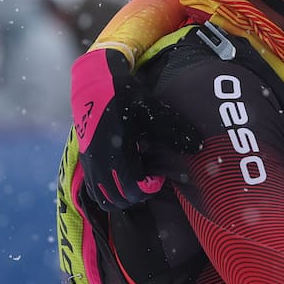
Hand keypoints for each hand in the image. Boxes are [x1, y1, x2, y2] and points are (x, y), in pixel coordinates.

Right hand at [71, 49, 196, 209]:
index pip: (133, 189)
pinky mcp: (85, 162)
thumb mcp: (154, 112)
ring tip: (138, 180)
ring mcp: (89, 164)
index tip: (159, 175)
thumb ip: (175, 132)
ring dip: (123, 196)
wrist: (95, 85)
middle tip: (152, 180)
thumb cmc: (126, 98)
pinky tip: (124, 176)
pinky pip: (95, 191)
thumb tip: (198, 147)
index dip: (150, 187)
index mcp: (118, 153)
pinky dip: (109, 192)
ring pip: (105, 198)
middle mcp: (100, 163)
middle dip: (139, 195)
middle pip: (119, 199)